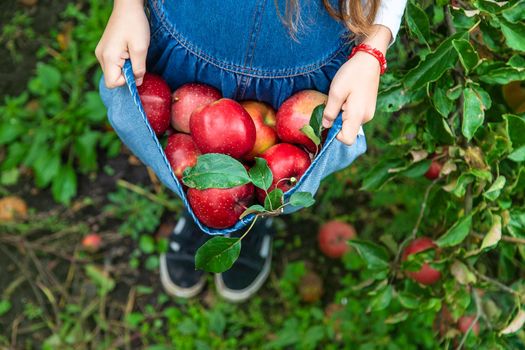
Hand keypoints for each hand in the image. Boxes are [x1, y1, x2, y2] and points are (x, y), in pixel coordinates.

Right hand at [95, 0, 148, 87]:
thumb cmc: (134, 24)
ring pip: (113, 71)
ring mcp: (101, 52)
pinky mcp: (104, 49)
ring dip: (124, 68)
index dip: (126, 81)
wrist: (127, 6)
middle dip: (126, 74)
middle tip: (134, 58)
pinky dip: (122, 62)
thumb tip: (137, 82)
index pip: (112, 83)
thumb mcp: (141, 48)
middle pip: (112, 78)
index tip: (135, 68)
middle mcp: (101, 56)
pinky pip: (113, 64)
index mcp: (108, 57)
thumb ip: (139, 68)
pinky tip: (128, 50)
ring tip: (131, 52)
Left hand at [322, 25, 391, 144]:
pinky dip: (346, 111)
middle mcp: (365, 118)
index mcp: (358, 116)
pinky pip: (353, 116)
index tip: (328, 120)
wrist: (369, 60)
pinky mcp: (367, 109)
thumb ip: (330, 111)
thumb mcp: (336, 92)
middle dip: (336, 122)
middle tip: (334, 103)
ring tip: (341, 97)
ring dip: (341, 115)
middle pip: (347, 131)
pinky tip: (346, 97)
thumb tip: (326, 125)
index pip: (346, 139)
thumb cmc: (352, 74)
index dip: (335, 134)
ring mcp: (368, 114)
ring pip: (349, 123)